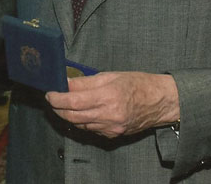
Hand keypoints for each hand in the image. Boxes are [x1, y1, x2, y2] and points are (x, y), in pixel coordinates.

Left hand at [45, 71, 179, 138]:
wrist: (161, 102)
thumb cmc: (138, 84)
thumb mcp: (110, 76)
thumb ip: (85, 81)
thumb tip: (65, 82)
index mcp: (108, 96)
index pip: (73, 101)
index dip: (57, 98)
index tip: (49, 93)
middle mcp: (109, 115)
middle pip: (72, 116)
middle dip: (58, 108)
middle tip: (52, 99)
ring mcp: (111, 127)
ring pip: (79, 125)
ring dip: (68, 115)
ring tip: (64, 104)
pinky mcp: (114, 135)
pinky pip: (90, 129)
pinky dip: (82, 121)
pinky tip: (82, 112)